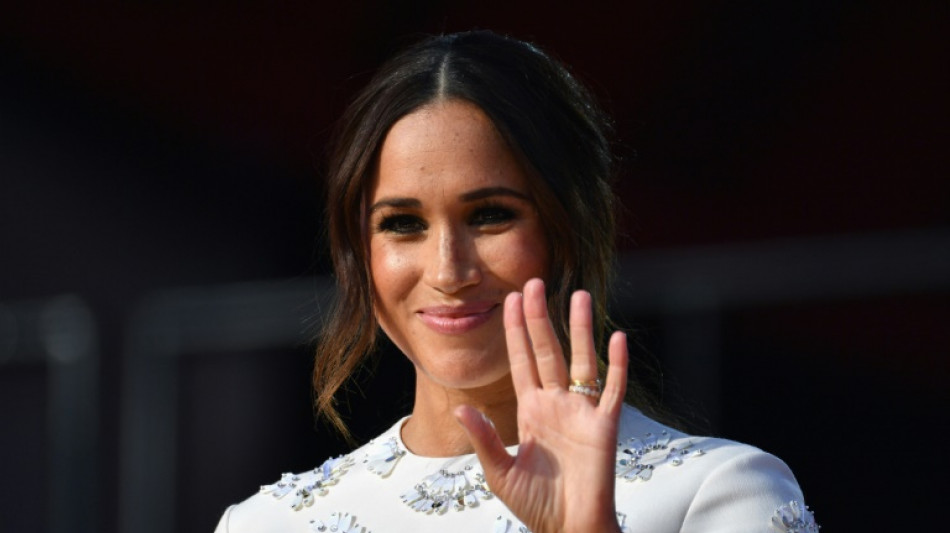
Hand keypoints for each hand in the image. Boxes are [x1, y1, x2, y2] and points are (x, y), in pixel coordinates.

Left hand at [455, 278, 627, 532]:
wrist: (569, 529)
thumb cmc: (536, 505)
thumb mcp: (500, 472)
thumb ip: (484, 438)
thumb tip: (462, 408)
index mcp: (530, 410)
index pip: (522, 361)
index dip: (516, 331)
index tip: (510, 299)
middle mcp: (556, 404)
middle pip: (548, 351)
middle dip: (540, 318)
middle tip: (534, 281)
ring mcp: (581, 412)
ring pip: (581, 361)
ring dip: (580, 329)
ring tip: (578, 295)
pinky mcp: (604, 427)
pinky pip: (613, 390)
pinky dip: (616, 365)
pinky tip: (616, 338)